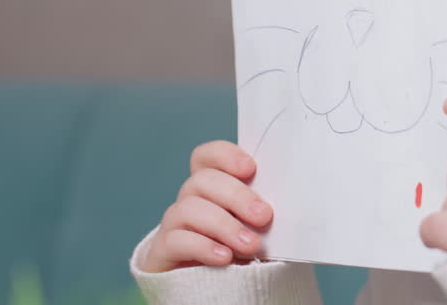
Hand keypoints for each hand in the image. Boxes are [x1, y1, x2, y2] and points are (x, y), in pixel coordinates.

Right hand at [141, 140, 273, 272]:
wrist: (217, 290)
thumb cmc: (242, 252)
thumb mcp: (255, 227)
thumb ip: (259, 210)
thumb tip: (283, 200)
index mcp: (211, 187)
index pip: (206, 157)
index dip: (225, 155)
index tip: (251, 168)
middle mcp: (189, 200)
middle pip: (202, 180)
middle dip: (236, 196)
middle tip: (264, 216)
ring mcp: (174, 224)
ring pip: (190, 208)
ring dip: (224, 225)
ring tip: (251, 244)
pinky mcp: (163, 251)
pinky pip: (177, 240)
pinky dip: (204, 246)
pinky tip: (225, 257)